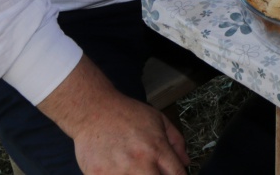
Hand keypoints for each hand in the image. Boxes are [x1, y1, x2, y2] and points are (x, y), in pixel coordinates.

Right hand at [38, 59, 187, 174]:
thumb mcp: (158, 119)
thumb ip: (176, 141)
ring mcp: (118, 171)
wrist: (93, 110)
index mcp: (157, 148)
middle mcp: (140, 162)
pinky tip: (118, 170)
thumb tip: (186, 162)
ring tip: (133, 168)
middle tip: (153, 171)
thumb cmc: (126, 114)